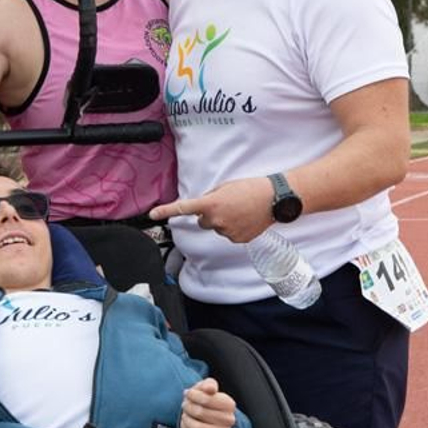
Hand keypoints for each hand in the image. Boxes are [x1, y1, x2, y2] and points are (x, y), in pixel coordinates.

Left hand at [150, 176, 274, 242]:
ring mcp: (227, 232)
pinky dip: (235, 228)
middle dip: (210, 215)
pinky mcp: (237, 240)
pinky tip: (246, 219)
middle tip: (227, 205)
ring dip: (223, 221)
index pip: (184, 208)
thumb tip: (203, 208)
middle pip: (203, 221)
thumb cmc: (250, 188)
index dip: (166, 211)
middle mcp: (216, 220)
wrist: (274, 199)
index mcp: (211, 204)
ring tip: (240, 211)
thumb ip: (210, 198)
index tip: (152, 215)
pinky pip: (229, 235)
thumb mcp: (225, 187)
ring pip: (217, 228)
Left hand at [179, 377, 236, 427]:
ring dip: (187, 420)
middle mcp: (229, 420)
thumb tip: (210, 388)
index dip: (193, 396)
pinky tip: (188, 425)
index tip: (189, 393)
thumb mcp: (206, 387)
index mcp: (229, 404)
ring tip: (186, 415)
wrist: (207, 416)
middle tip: (185, 404)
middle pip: (200, 413)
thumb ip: (208, 384)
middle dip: (188, 407)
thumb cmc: (205, 398)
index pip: (206, 400)